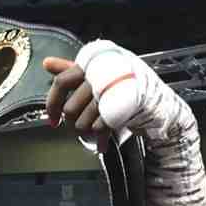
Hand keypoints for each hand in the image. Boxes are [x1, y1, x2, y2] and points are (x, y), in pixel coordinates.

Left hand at [44, 41, 194, 146]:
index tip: (52, 119)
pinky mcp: (120, 109)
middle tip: (84, 123)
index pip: (62, 82)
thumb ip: (72, 70)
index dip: (52, 103)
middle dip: (74, 121)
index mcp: (94, 64)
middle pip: (70, 108)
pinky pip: (99, 129)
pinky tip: (103, 142)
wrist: (159, 101)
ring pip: (81, 122)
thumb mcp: (99, 72)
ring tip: (97, 129)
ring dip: (86, 131)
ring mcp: (111, 92)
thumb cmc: (126, 85)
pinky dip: (100, 139)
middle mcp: (101, 75)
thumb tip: (47, 63)